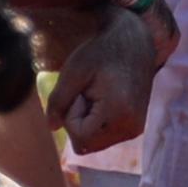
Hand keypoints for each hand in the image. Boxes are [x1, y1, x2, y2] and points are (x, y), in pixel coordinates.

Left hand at [45, 2, 159, 152]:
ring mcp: (135, 129)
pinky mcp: (135, 127)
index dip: (72, 115)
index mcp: (119, 112)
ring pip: (95, 143)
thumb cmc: (103, 52)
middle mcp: (131, 127)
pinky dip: (97, 123)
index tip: (81, 91)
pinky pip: (104, 137)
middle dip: (79, 122)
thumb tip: (52, 127)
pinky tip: (104, 100)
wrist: (134, 42)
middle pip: (87, 144)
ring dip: (87, 123)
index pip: (80, 136)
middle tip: (88, 93)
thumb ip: (58, 100)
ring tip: (97, 95)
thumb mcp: (74, 70)